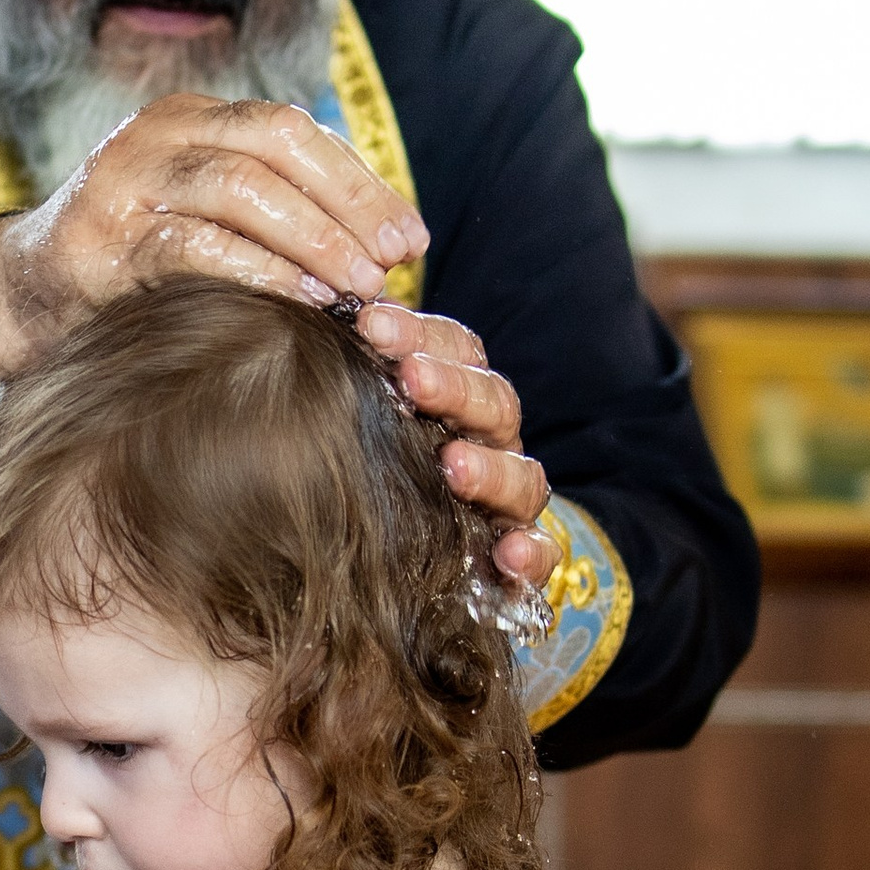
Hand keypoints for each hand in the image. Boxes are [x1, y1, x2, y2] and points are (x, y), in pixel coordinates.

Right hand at [0, 94, 428, 381]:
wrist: (19, 296)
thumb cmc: (130, 265)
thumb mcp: (201, 217)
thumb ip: (270, 214)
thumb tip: (376, 249)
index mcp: (190, 117)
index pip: (291, 127)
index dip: (359, 180)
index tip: (409, 237)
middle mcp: (156, 133)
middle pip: (274, 141)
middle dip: (346, 202)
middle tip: (393, 261)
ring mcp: (122, 181)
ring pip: (238, 185)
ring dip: (311, 237)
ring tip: (358, 286)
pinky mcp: (99, 241)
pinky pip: (191, 245)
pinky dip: (255, 272)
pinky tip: (298, 302)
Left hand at [353, 300, 559, 593]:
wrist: (335, 573)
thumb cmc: (331, 475)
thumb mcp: (328, 409)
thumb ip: (329, 355)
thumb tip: (339, 296)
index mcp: (449, 401)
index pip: (454, 352)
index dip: (419, 334)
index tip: (370, 325)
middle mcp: (484, 446)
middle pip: (493, 404)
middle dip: (453, 388)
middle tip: (410, 378)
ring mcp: (502, 504)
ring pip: (522, 476)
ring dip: (490, 468)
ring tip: (452, 464)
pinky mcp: (513, 565)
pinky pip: (541, 555)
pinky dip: (531, 552)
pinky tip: (507, 552)